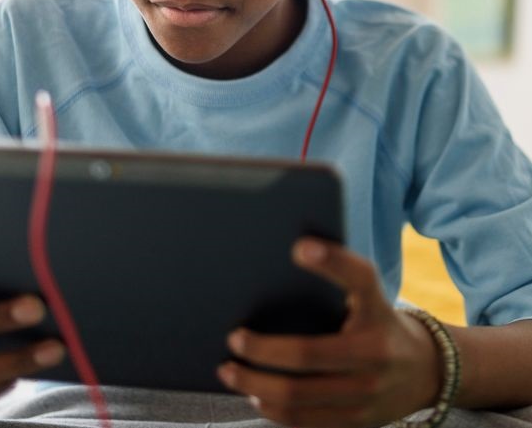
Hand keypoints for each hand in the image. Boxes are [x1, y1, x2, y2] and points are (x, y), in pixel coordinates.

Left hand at [217, 238, 441, 427]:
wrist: (427, 370)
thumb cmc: (379, 321)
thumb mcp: (370, 295)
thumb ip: (339, 278)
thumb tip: (287, 257)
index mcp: (377, 310)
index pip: (357, 278)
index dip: (331, 261)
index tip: (298, 247)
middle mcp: (376, 354)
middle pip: (308, 355)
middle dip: (262, 350)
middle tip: (233, 339)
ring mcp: (367, 395)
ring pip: (300, 397)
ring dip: (256, 385)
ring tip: (230, 371)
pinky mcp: (358, 422)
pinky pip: (306, 422)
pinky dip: (275, 410)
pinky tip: (256, 396)